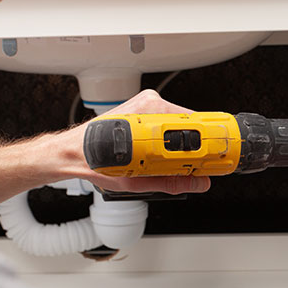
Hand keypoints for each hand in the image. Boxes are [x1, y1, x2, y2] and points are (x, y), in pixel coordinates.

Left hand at [61, 89, 210, 194]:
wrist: (73, 153)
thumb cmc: (98, 160)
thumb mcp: (138, 180)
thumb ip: (172, 182)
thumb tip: (198, 183)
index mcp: (151, 112)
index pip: (193, 122)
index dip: (206, 141)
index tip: (214, 155)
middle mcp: (149, 104)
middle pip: (188, 123)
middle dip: (194, 146)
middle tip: (196, 165)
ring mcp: (144, 104)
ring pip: (177, 123)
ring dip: (179, 143)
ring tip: (172, 161)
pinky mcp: (139, 109)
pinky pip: (164, 122)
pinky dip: (167, 138)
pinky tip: (159, 152)